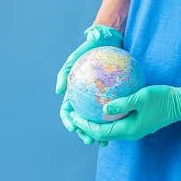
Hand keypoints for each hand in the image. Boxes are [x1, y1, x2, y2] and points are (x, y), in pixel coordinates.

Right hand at [55, 24, 122, 145]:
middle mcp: (87, 98)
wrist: (108, 40)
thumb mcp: (75, 57)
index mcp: (75, 92)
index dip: (69, 121)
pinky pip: (115, 108)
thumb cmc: (89, 48)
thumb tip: (58, 92)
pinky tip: (122, 125)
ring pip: (99, 119)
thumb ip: (65, 72)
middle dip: (85, 133)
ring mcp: (100, 97)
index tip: (73, 128)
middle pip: (83, 120)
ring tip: (105, 141)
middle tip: (90, 140)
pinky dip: (116, 118)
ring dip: (100, 132)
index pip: (68, 111)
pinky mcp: (114, 94)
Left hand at [69, 82, 180, 142]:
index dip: (85, 126)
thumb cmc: (162, 99)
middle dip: (86, 127)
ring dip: (95, 124)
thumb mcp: (141, 97)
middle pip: (102, 134)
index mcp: (129, 130)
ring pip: (109, 130)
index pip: (101, 132)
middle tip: (74, 116)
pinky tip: (102, 108)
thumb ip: (122, 103)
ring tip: (84, 113)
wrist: (180, 104)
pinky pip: (116, 124)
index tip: (73, 117)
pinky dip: (106, 119)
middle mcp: (129, 133)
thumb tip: (103, 109)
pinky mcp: (137, 123)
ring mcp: (133, 129)